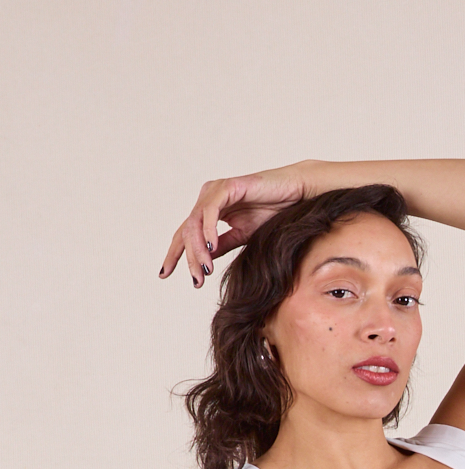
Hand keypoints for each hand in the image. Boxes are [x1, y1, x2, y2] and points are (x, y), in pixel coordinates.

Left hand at [158, 164, 313, 288]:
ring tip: (205, 270)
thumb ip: (223, 245)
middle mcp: (208, 199)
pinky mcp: (227, 187)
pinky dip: (208, 230)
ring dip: (198, 249)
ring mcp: (216, 191)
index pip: (186, 234)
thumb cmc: (274, 213)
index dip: (175, 254)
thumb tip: (204, 262)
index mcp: (209, 210)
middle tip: (196, 281)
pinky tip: (211, 247)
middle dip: (189, 258)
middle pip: (187, 231)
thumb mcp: (243, 236)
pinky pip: (211, 211)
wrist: (297, 197)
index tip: (164, 274)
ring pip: (195, 223)